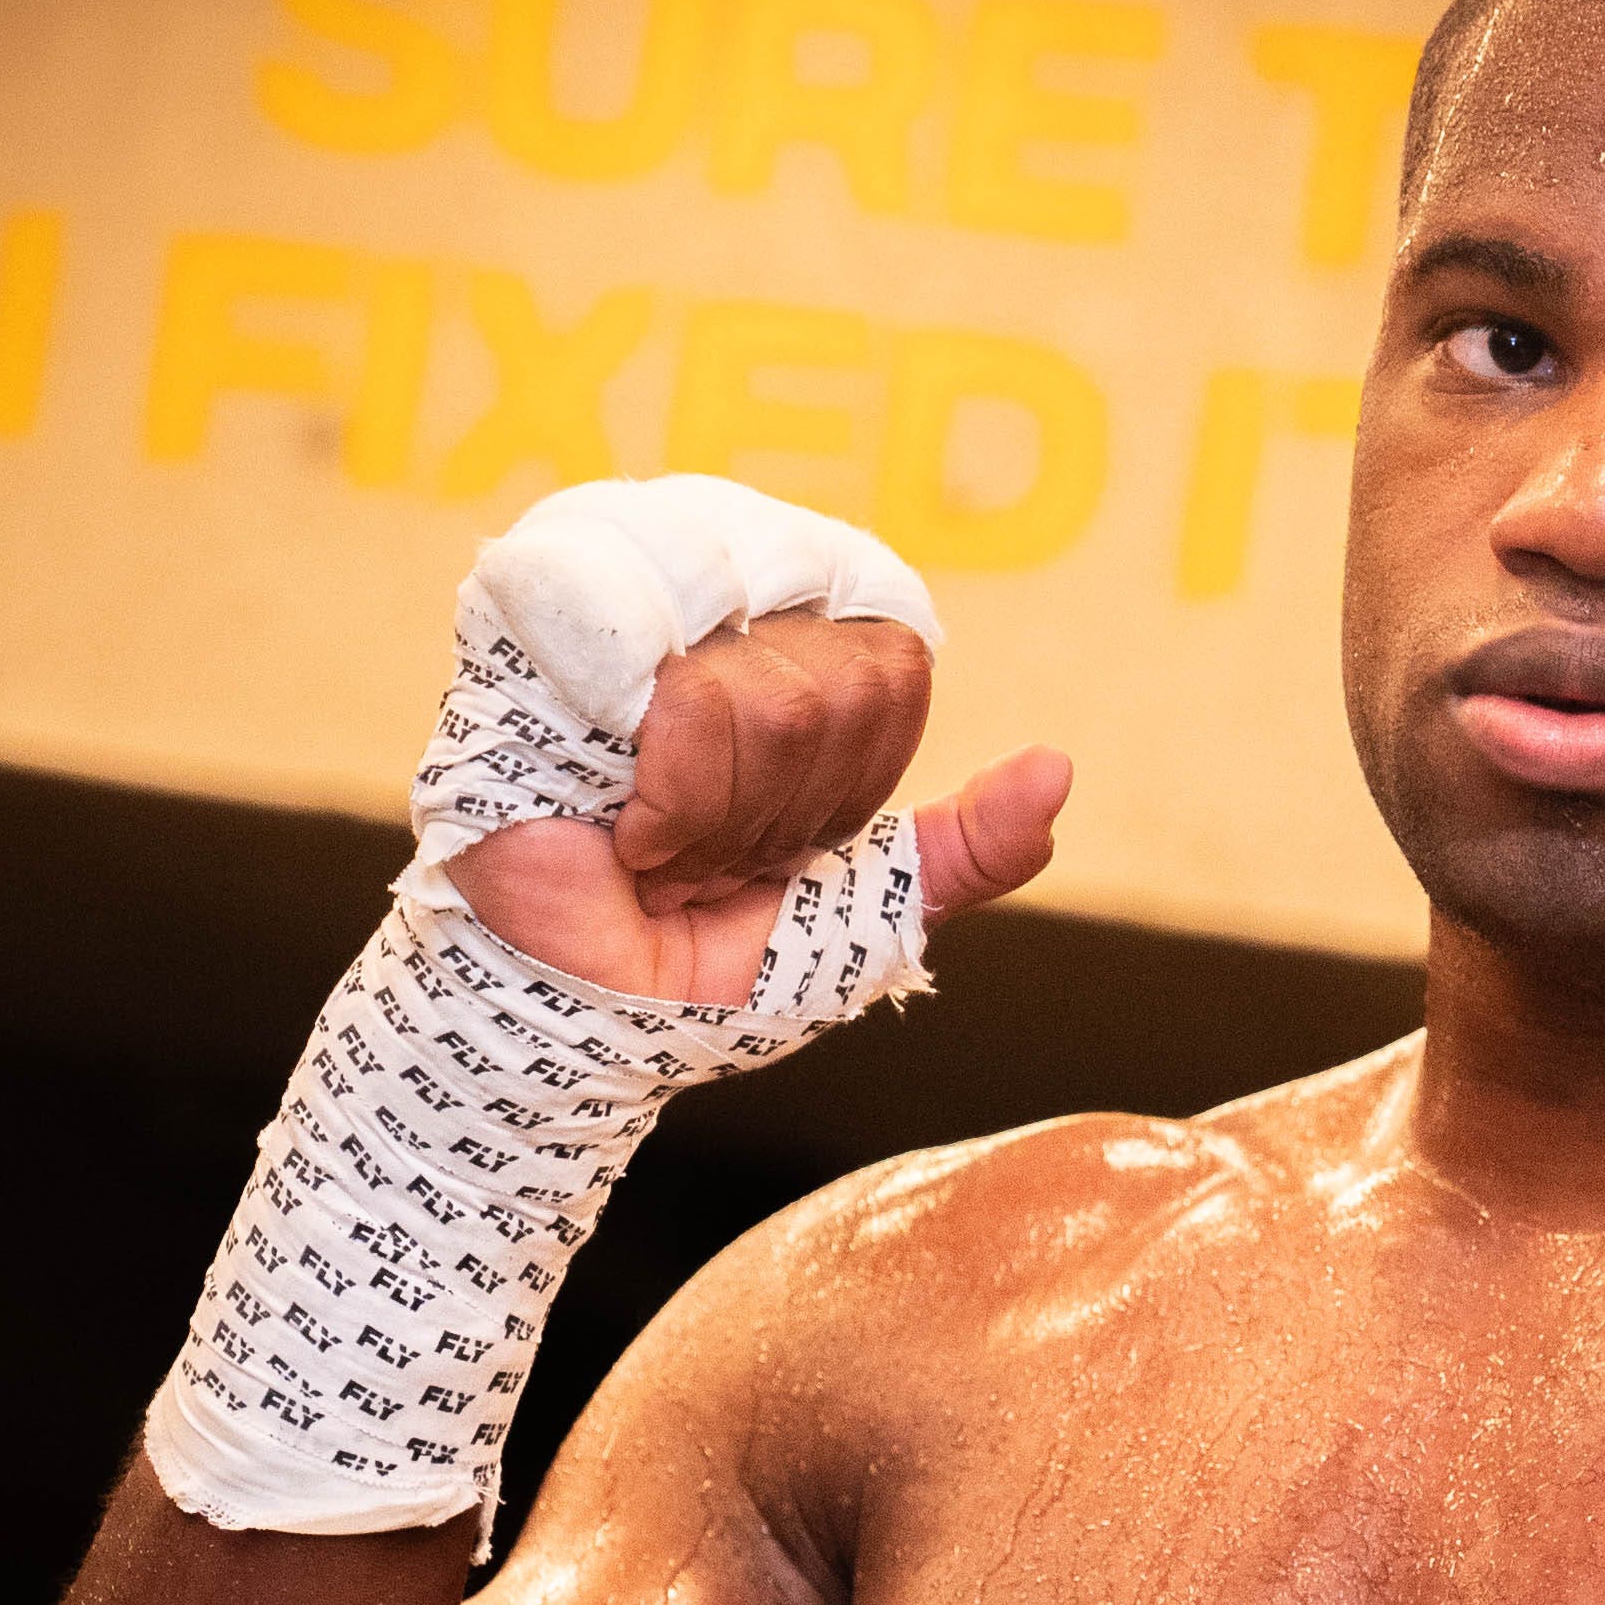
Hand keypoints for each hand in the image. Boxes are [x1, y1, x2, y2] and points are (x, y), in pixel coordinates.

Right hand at [450, 609, 1071, 1005]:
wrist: (572, 1017)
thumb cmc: (697, 961)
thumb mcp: (863, 916)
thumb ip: (964, 851)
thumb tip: (1057, 771)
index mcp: (799, 637)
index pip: (897, 660)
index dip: (850, 783)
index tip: (778, 840)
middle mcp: (719, 587)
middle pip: (837, 684)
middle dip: (777, 812)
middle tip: (702, 853)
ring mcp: (629, 590)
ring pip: (760, 691)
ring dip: (713, 816)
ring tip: (653, 843)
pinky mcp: (547, 616)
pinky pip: (679, 692)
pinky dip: (668, 799)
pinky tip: (616, 823)